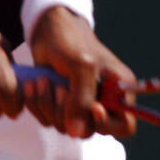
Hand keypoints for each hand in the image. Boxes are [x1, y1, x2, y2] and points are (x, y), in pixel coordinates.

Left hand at [25, 6, 136, 139]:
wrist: (48, 27)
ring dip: (49, 106)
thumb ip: (82, 100)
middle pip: (89, 131)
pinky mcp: (59, 105)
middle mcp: (103, 102)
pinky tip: (35, 85)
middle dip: (68, 113)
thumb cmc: (71, 40)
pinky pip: (48, 120)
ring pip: (65, 127)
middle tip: (60, 88)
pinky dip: (37, 104)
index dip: (107, 123)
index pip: (124, 126)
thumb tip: (77, 132)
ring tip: (43, 81)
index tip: (92, 108)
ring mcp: (80, 105)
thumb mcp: (81, 66)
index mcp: (120, 92)